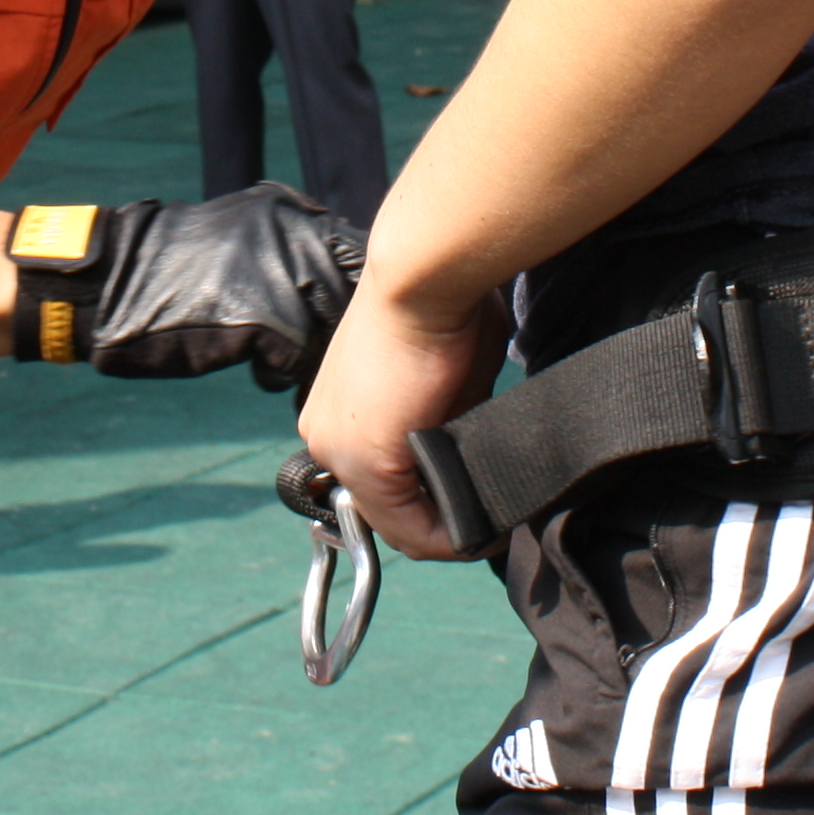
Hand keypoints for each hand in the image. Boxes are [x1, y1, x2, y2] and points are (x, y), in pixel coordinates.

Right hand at [4, 187, 365, 389]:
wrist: (115, 283)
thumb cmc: (176, 270)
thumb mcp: (242, 236)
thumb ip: (291, 249)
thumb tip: (341, 277)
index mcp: (289, 212)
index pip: (355, 252)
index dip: (358, 292)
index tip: (357, 319)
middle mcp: (293, 238)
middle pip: (349, 293)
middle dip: (339, 330)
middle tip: (323, 353)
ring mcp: (281, 278)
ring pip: (327, 330)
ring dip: (312, 354)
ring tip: (287, 362)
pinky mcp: (264, 323)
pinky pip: (296, 360)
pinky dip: (280, 373)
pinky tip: (258, 369)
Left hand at [299, 277, 504, 557]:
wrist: (425, 278)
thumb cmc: (444, 306)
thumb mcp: (448, 380)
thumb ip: (446, 425)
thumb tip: (468, 454)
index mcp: (340, 412)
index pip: (380, 484)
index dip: (432, 504)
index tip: (476, 504)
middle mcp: (326, 436)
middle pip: (386, 508)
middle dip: (441, 519)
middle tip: (485, 519)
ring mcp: (338, 451)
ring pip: (396, 522)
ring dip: (447, 529)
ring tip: (488, 523)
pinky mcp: (366, 462)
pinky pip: (410, 527)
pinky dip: (451, 536)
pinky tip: (482, 527)